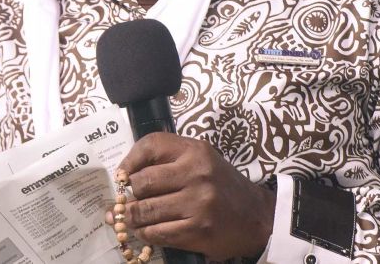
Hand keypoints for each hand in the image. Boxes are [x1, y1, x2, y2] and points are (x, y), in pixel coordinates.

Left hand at [110, 132, 274, 259]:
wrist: (258, 216)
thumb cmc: (221, 185)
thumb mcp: (201, 160)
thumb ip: (169, 160)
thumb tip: (124, 175)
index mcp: (195, 151)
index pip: (150, 145)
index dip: (128, 161)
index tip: (122, 175)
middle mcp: (197, 174)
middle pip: (142, 182)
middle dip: (128, 194)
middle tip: (125, 201)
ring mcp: (198, 204)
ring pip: (146, 211)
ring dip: (131, 217)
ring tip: (128, 218)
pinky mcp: (199, 231)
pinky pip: (158, 233)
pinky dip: (145, 234)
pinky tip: (145, 231)